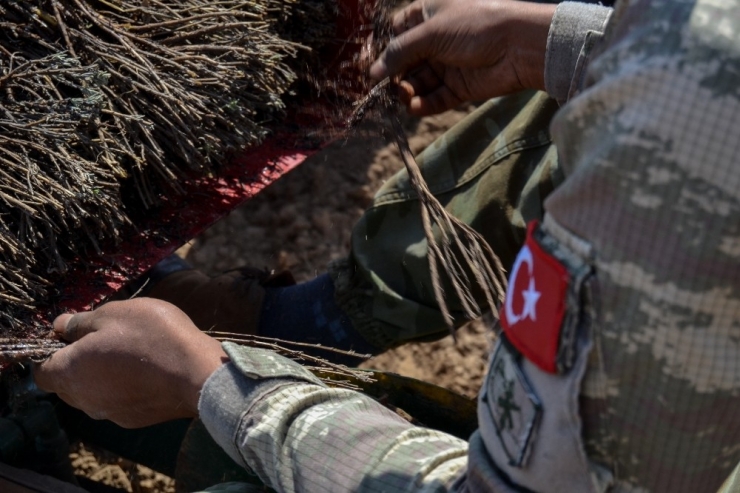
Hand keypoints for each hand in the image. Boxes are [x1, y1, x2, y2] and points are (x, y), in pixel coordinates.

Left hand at [34, 298, 227, 428]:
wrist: (197, 373)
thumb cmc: (152, 337)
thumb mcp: (114, 313)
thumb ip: (81, 322)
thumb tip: (60, 326)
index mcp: (71, 372)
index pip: (41, 371)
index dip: (51, 352)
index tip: (72, 335)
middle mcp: (84, 400)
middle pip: (66, 384)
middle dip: (77, 363)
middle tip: (104, 339)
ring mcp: (110, 413)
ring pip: (93, 394)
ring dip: (101, 376)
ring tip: (129, 353)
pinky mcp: (134, 419)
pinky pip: (118, 401)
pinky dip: (124, 388)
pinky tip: (147, 370)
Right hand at [370, 0, 555, 115]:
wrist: (519, 46)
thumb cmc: (476, 25)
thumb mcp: (431, 32)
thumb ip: (400, 52)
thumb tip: (373, 72)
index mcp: (427, 16)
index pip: (396, 33)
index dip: (382, 48)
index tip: (369, 65)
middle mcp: (435, 41)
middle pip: (404, 62)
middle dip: (392, 75)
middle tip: (382, 89)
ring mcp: (446, 65)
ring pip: (417, 83)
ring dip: (406, 92)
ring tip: (404, 97)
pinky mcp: (458, 88)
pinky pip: (434, 99)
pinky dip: (423, 105)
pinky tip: (415, 107)